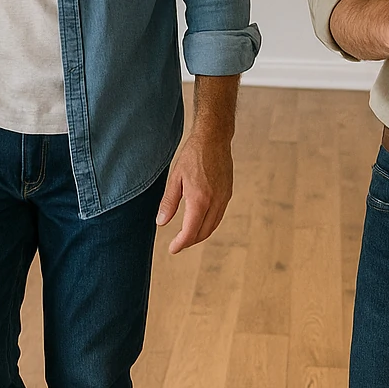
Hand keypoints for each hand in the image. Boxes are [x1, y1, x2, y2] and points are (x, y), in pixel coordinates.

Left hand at [156, 129, 233, 253]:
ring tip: (187, 236)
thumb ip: (169, 202)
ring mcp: (224, 198)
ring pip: (213, 226)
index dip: (180, 243)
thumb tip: (161, 222)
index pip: (190, 231)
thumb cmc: (193, 154)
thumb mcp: (175, 177)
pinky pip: (219, 216)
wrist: (214, 138)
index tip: (172, 249)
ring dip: (200, 235)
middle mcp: (215, 201)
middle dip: (190, 241)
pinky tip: (200, 222)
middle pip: (203, 232)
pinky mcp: (228, 193)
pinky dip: (209, 224)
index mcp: (200, 199)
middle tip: (177, 244)